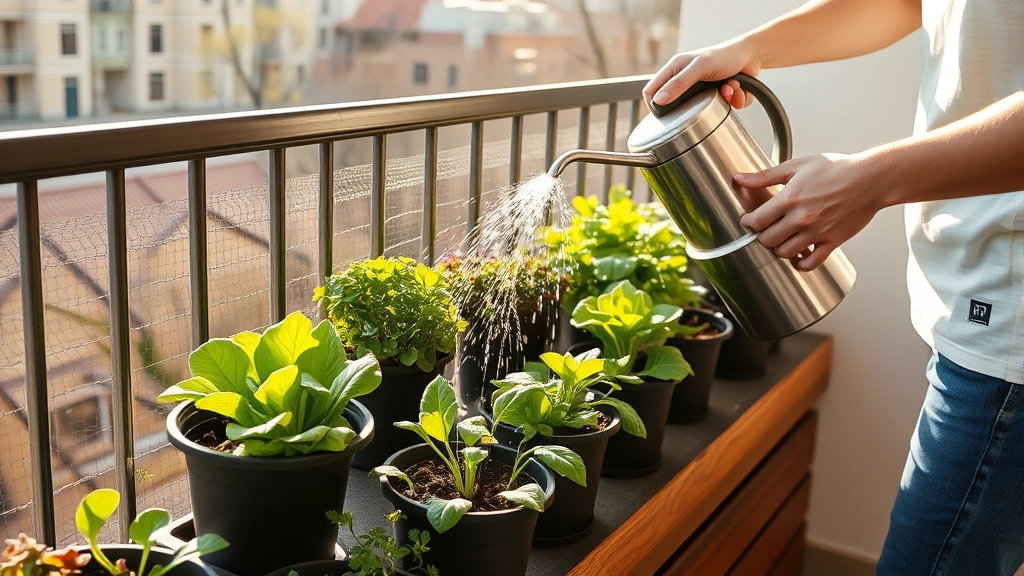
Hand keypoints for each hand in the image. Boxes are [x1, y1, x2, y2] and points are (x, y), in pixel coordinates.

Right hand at [643, 41, 761, 110]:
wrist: (752, 55)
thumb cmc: (725, 55)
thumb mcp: (699, 67)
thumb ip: (679, 83)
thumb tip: (659, 100)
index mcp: (675, 69)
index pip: (652, 90)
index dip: (653, 104)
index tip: (661, 116)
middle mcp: (686, 80)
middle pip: (677, 104)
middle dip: (694, 105)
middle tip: (704, 99)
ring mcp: (701, 89)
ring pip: (703, 109)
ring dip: (720, 100)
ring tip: (727, 88)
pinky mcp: (717, 95)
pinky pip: (722, 107)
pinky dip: (733, 100)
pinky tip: (736, 89)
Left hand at [733, 153, 884, 270]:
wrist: (870, 179)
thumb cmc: (836, 169)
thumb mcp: (797, 166)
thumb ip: (766, 175)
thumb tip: (740, 178)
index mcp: (790, 199)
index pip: (757, 221)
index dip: (748, 222)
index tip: (749, 220)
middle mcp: (802, 218)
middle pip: (767, 240)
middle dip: (761, 235)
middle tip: (765, 229)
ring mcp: (817, 232)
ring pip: (785, 253)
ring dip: (779, 248)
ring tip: (782, 238)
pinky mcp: (832, 242)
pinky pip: (811, 263)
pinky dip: (801, 264)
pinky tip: (799, 255)